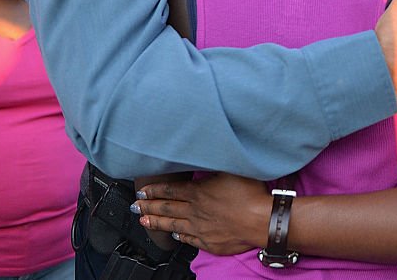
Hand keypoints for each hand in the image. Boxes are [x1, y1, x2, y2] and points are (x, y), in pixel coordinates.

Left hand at [136, 173, 270, 254]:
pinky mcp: (210, 242)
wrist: (261, 220)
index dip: (154, 191)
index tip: (142, 191)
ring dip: (157, 222)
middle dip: (149, 206)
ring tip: (144, 220)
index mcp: (199, 192)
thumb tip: (204, 154)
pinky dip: (180, 237)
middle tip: (135, 206)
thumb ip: (214, 163)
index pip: (170, 191)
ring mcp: (201, 229)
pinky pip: (189, 240)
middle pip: (167, 208)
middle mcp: (195, 212)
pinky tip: (175, 236)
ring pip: (173, 225)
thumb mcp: (231, 168)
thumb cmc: (250, 194)